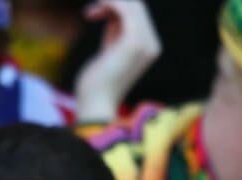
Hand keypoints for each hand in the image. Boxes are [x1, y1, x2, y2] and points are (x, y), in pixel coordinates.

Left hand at [72, 0, 159, 121]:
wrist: (96, 106)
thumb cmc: (97, 84)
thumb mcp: (108, 53)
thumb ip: (114, 34)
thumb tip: (111, 15)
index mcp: (148, 47)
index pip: (138, 15)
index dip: (116, 7)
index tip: (94, 14)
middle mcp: (151, 44)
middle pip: (137, 6)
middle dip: (112, 3)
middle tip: (90, 13)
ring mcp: (145, 43)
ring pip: (133, 5)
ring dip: (108, 2)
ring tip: (89, 13)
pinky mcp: (133, 41)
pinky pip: (125, 9)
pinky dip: (109, 3)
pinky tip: (93, 11)